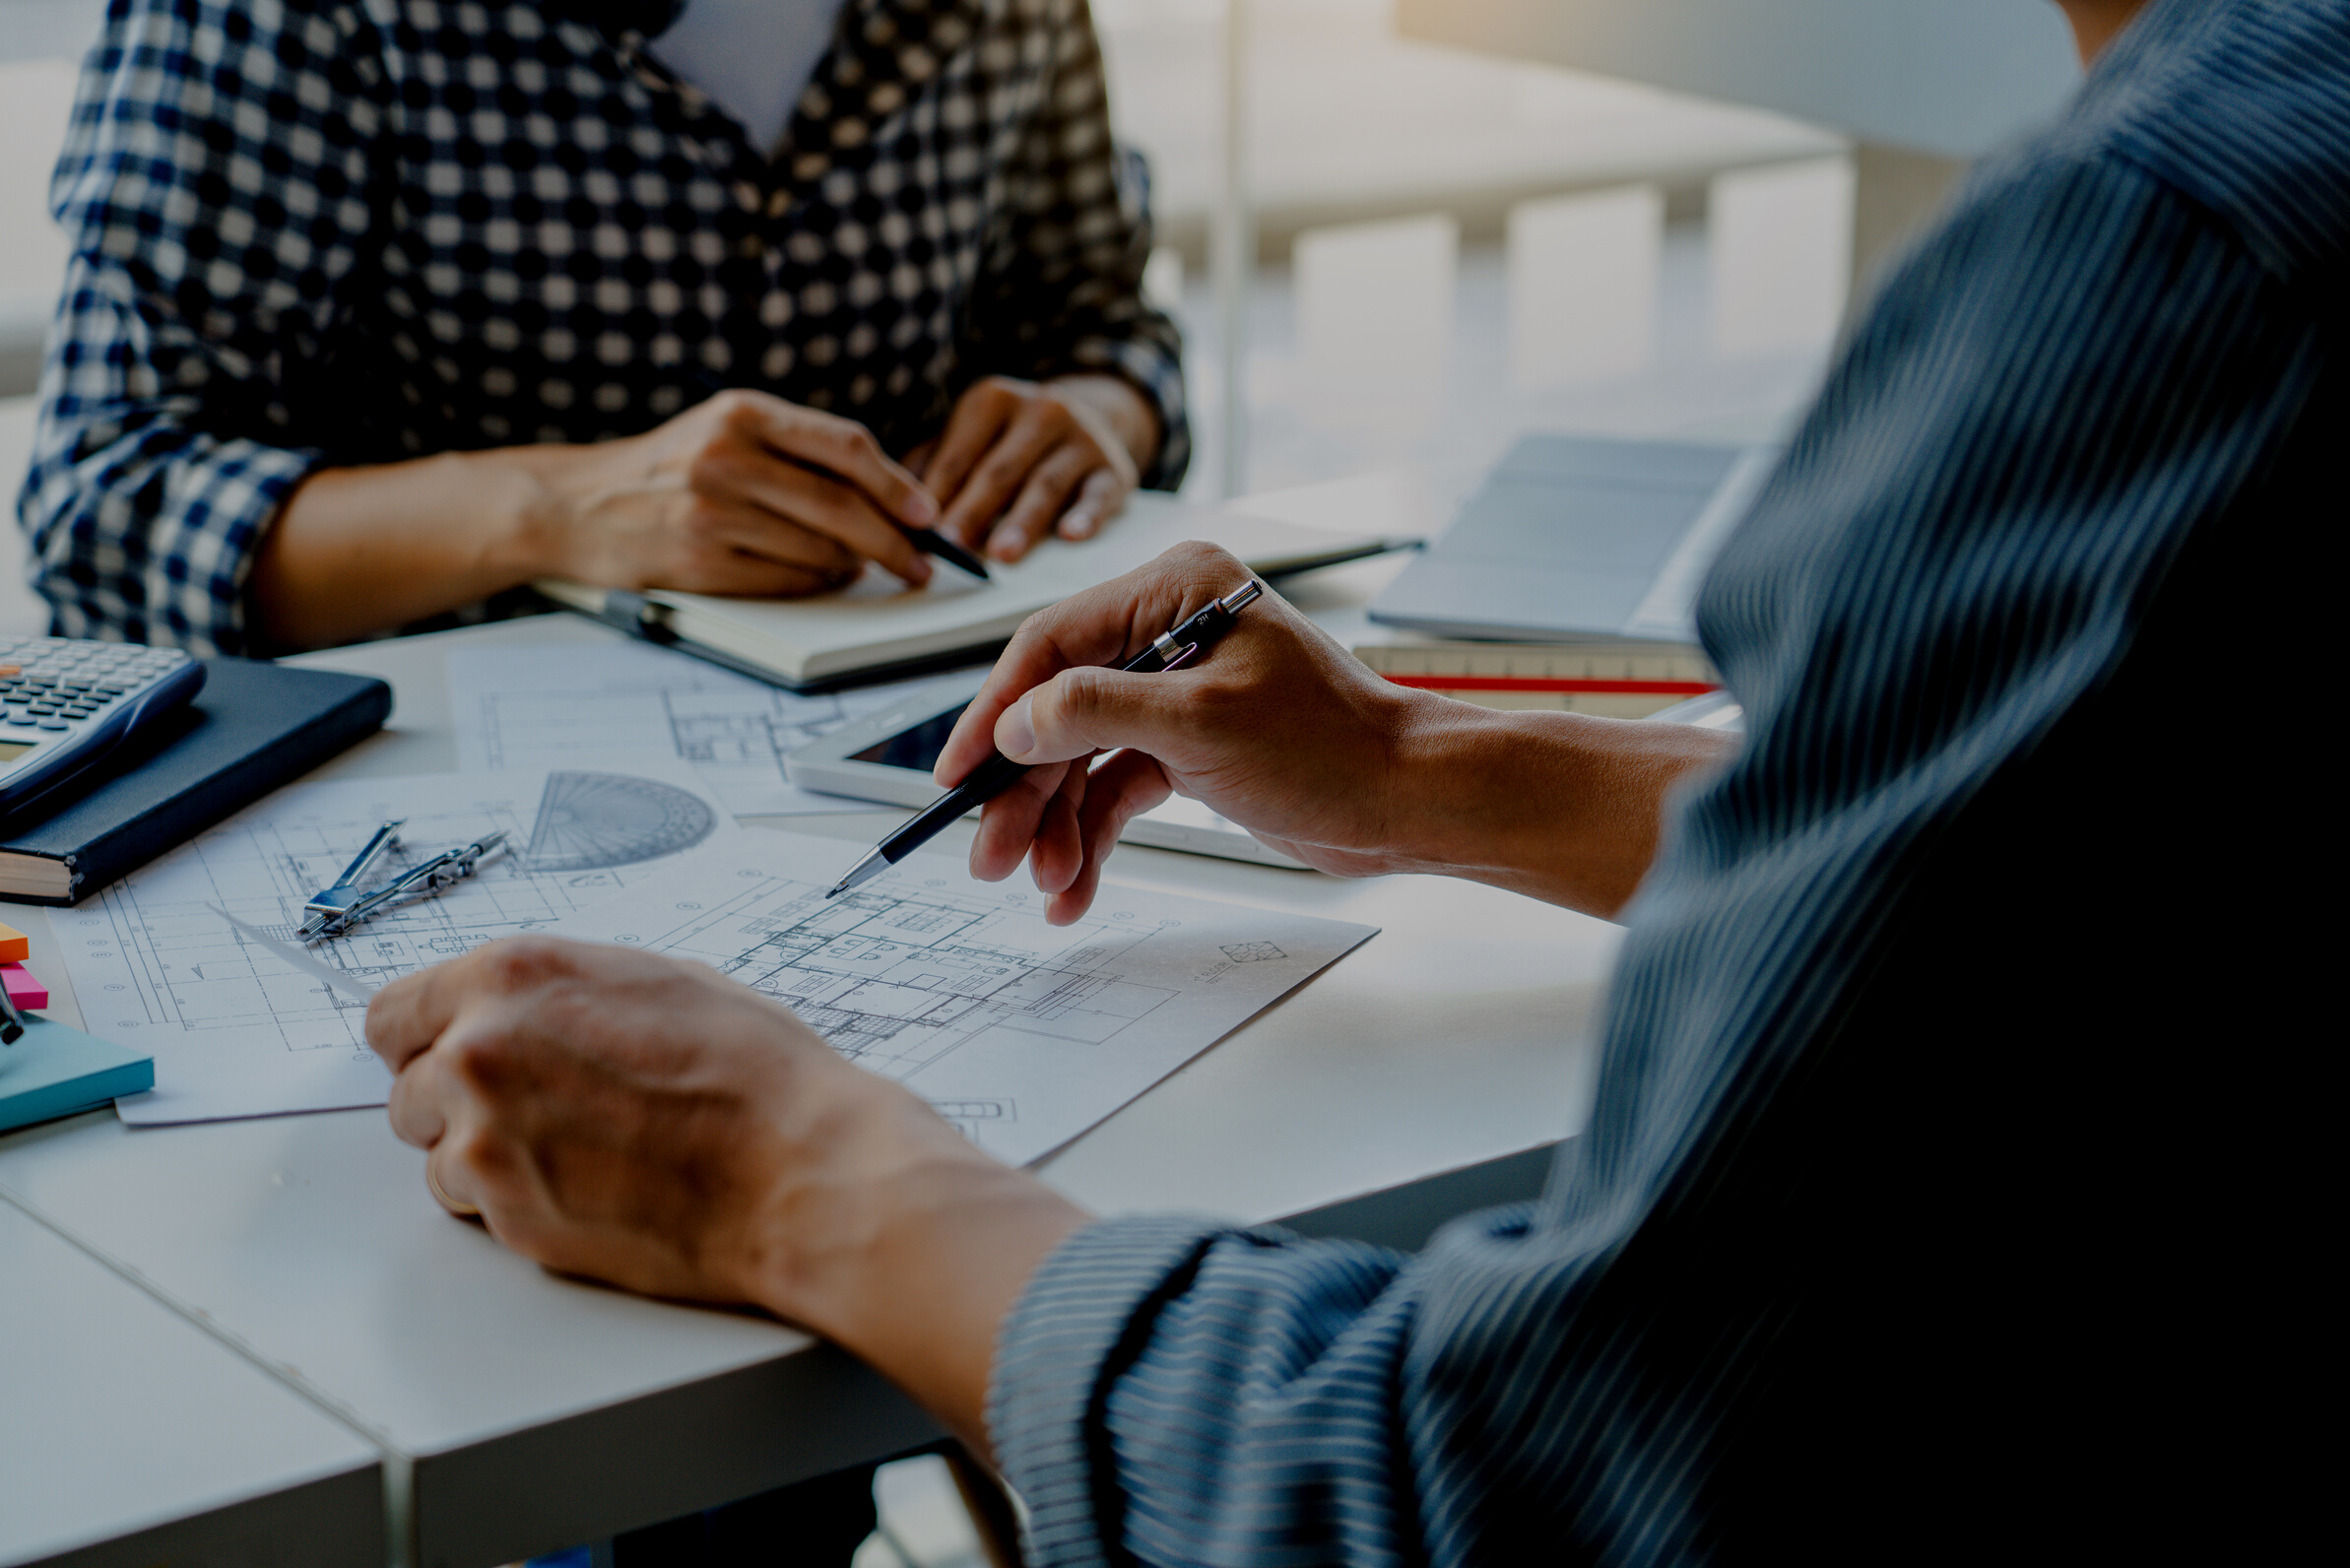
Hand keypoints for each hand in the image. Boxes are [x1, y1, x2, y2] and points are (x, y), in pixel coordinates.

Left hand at [367, 937, 1086, 1453]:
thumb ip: (556, 992)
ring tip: (578, 1152)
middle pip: (407, 1090)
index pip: (394, 1012)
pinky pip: (475, 1210)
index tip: (444, 1055)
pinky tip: (591, 1186)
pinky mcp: (508, 1216)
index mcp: (515, 976)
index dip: (426, 1038)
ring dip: (485, 1158)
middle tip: (537, 1112)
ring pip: (436, 1156)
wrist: (800, 1169)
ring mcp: (485, 1139)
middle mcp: (481, 1051)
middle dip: (460, 1103)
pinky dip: (518, 1204)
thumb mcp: (656, 980)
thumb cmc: (754, 1074)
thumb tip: (515, 1007)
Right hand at [526, 388, 941, 594]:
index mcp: (741, 413)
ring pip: (818, 550)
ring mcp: (710, 512)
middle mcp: (726, 457)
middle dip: (894, 542)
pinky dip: (816, 586)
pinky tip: (824, 580)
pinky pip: (785, 582)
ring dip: (853, 567)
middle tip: (920, 563)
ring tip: (863, 568)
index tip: (927, 513)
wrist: (574, 506)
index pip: (845, 446)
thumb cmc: (665, 468)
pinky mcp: (699, 562)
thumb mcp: (724, 430)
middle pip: (841, 507)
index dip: (897, 484)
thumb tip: (887, 493)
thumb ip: (796, 448)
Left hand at [916, 375, 1157, 562]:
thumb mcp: (972, 439)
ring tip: (1003, 554)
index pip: (958, 456)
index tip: (918, 534)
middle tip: (953, 547)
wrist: (1092, 421)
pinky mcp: (1113, 468)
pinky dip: (1085, 516)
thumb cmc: (1012, 442)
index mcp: (992, 401)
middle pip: (999, 471)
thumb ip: (932, 466)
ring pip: (1045, 484)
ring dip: (1022, 521)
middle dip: (974, 511)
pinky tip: (1071, 535)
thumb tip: (886, 507)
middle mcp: (1039, 410)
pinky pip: (1098, 495)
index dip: (936, 496)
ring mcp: (1080, 438)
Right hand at [932, 542, 1435, 922]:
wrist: (1407, 801)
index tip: (958, 775)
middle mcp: (1170, 627)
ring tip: (1047, 887)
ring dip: (1058, 825)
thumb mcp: (1201, 724)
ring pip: (1083, 756)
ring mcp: (1178, 688)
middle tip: (991, 856)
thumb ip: (1096, 712)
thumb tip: (1015, 724)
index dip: (996, 714)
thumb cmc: (1331, 747)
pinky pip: (1118, 785)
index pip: (1052, 645)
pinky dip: (1095, 835)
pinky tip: (1076, 885)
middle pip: (1060, 709)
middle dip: (1026, 791)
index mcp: (1175, 588)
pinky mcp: (1190, 743)